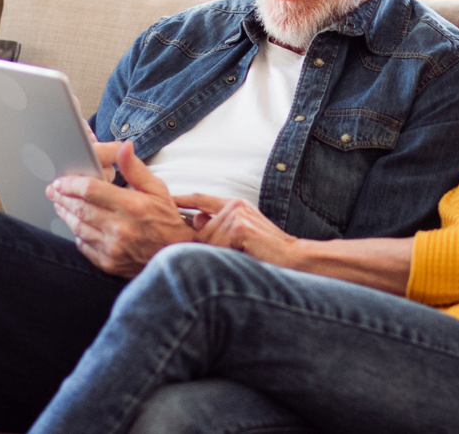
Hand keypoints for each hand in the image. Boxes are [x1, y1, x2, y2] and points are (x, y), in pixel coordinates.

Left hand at [48, 143, 192, 277]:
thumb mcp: (157, 190)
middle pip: (80, 208)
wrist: (176, 255)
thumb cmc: (167, 221)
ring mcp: (113, 248)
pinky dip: (78, 234)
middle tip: (53, 190)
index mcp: (132, 206)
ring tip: (60, 204)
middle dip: (62, 197)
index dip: (71, 183)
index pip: (91, 190)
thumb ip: (135, 169)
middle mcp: (120, 228)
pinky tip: (77, 225)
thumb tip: (123, 147)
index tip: (62, 180)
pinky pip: (84, 246)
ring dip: (65, 214)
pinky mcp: (109, 263)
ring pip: (78, 227)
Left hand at [177, 193, 300, 267]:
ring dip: (216, 254)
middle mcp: (235, 205)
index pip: (201, 199)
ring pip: (208, 240)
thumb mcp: (241, 232)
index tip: (165, 202)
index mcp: (235, 204)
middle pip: (201, 228)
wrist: (293, 258)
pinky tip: (240, 259)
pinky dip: (224, 257)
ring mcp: (238, 215)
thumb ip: (219, 224)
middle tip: (216, 257)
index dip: (181, 200)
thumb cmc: (265, 250)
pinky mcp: (240, 228)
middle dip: (201, 245)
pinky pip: (218, 247)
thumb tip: (196, 219)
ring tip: (236, 260)